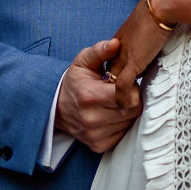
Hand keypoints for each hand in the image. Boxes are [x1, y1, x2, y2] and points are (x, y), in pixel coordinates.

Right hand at [55, 38, 141, 152]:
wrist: (57, 107)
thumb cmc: (75, 82)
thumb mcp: (83, 61)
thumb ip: (100, 51)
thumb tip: (115, 44)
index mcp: (89, 96)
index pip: (128, 96)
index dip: (131, 87)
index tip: (124, 83)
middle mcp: (92, 119)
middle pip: (133, 110)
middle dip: (131, 99)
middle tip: (122, 92)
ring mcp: (95, 135)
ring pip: (130, 123)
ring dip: (127, 112)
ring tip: (116, 103)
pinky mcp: (99, 146)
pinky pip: (123, 135)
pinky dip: (121, 125)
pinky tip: (112, 115)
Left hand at [105, 0, 174, 110]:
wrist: (159, 8)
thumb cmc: (157, 16)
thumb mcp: (145, 33)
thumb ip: (143, 49)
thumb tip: (148, 61)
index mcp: (118, 46)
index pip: (111, 69)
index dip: (114, 82)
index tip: (120, 94)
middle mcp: (117, 53)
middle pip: (109, 78)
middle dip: (112, 94)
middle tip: (117, 109)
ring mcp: (123, 58)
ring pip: (112, 84)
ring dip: (117, 99)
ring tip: (123, 112)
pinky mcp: (132, 62)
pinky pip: (122, 86)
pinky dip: (123, 98)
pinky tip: (127, 107)